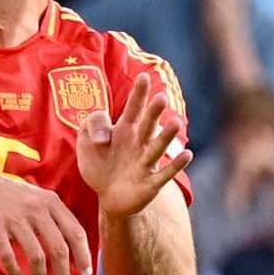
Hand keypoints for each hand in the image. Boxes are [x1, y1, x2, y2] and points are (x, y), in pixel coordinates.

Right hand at [0, 163, 93, 274]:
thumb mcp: (35, 197)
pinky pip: (8, 256)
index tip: (85, 274)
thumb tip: (75, 247)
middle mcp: (36, 208)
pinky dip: (15, 271)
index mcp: (50, 201)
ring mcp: (15, 218)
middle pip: (59, 249)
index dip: (84, 256)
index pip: (76, 232)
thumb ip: (53, 216)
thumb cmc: (6, 196)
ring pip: (37, 257)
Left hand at [82, 80, 192, 224]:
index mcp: (125, 129)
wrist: (107, 197)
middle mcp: (139, 143)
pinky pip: (165, 174)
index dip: (138, 94)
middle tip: (161, 97)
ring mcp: (146, 163)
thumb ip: (92, 125)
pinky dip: (176, 165)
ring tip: (176, 123)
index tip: (143, 77)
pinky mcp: (150, 183)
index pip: (133, 108)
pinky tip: (188, 155)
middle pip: (147, 125)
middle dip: (154, 112)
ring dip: (167, 136)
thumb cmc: (99, 164)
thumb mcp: (85, 141)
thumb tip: (104, 136)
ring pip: (158, 147)